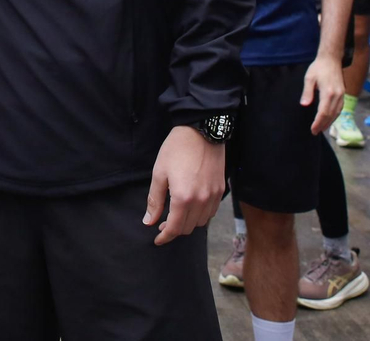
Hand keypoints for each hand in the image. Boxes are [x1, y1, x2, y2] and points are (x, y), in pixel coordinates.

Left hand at [143, 125, 224, 244]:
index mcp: (183, 198)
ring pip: (201, 222)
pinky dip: (201, 215)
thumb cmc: (177, 149)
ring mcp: (214, 196)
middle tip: (163, 224)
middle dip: (175, 230)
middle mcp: (201, 201)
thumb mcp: (159, 173)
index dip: (165, 237)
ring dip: (188, 223)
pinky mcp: (221, 189)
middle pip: (188, 228)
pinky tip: (191, 206)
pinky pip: (211, 211)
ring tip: (177, 214)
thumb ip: (154, 200)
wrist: (202, 130)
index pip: (175, 228)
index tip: (157, 240)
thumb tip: (149, 221)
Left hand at [301, 56, 344, 134]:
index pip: (323, 112)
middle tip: (315, 132)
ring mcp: (342, 94)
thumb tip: (304, 105)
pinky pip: (340, 108)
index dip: (318, 122)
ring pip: (337, 113)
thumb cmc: (319, 67)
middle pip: (330, 115)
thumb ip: (307, 92)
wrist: (331, 58)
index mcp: (328, 92)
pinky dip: (334, 116)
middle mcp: (337, 95)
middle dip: (323, 125)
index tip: (313, 129)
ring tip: (321, 128)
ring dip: (329, 122)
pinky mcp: (343, 93)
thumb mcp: (309, 78)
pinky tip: (329, 119)